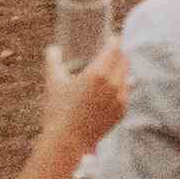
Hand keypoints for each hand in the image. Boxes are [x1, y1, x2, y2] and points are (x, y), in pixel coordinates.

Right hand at [44, 30, 134, 155]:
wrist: (67, 141)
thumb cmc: (58, 110)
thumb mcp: (53, 82)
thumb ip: (53, 61)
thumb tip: (52, 48)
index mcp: (98, 73)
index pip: (114, 48)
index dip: (113, 40)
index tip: (110, 37)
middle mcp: (113, 84)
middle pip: (123, 59)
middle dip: (117, 53)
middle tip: (109, 50)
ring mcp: (120, 98)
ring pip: (126, 75)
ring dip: (120, 69)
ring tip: (110, 68)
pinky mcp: (122, 110)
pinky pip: (126, 91)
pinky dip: (120, 85)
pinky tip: (111, 86)